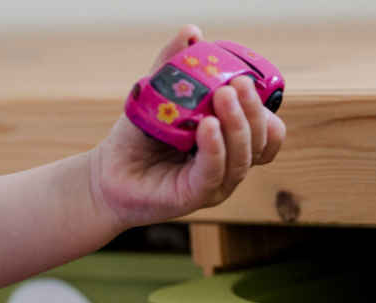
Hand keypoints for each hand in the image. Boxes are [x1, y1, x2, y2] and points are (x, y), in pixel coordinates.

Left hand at [88, 25, 286, 226]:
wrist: (107, 173)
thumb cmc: (140, 137)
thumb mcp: (159, 94)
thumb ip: (174, 65)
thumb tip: (192, 33)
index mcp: (231, 144)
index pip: (268, 132)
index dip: (265, 110)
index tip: (248, 83)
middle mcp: (230, 165)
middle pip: (260, 142)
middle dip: (252, 111)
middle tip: (238, 84)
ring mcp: (215, 184)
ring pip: (242, 158)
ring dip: (237, 124)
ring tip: (223, 96)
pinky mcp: (194, 196)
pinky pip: (213, 172)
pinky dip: (215, 148)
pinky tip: (208, 126)